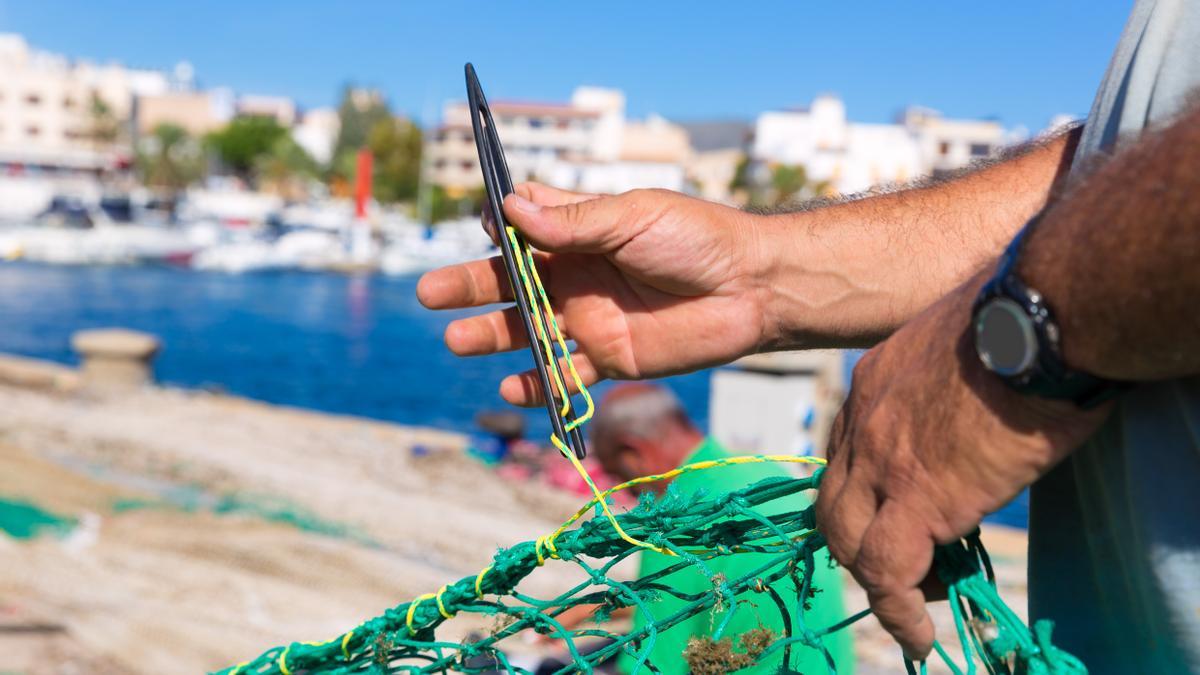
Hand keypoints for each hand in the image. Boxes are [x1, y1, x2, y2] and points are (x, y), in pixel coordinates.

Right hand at [417, 183, 771, 405]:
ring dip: (492, 335)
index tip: (483, 225)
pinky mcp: (610, 359)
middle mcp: (577, 275)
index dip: (499, 227)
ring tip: (457, 340)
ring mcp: (590, 319)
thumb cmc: (696, 239)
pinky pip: (565, 376)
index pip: (524, 229)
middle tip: (429, 293)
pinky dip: (537, 385)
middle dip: (471, 286)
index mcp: (581, 233)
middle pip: (511, 282)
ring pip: (528, 329)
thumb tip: (510, 209)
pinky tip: (509, 388)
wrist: (752, 290)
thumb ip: (574, 221)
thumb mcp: (633, 217)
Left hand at [815, 271, 1111, 658]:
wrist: (1039, 317)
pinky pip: (889, 572)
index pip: (845, 452)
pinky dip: (898, 610)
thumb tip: (982, 400)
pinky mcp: (919, 499)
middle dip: (857, 541)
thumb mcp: (962, 340)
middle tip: (903, 564)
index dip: (863, 492)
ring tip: (915, 604)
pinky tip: (917, 632)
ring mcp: (883, 461)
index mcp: (873, 382)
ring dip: (875, 579)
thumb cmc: (1023, 317)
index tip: (894, 514)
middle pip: (832, 501)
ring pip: (848, 540)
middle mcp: (863, 422)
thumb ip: (950, 379)